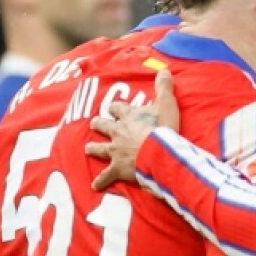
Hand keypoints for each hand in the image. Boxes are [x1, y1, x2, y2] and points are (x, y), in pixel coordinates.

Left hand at [86, 70, 179, 188]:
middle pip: (102, 125)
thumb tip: (164, 69)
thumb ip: (164, 87)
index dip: (116, 107)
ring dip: (93, 148)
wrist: (158, 154)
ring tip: (88, 148)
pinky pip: (106, 176)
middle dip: (99, 124)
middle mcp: (118, 132)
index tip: (114, 108)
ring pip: (99, 148)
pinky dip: (101, 181)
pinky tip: (95, 186)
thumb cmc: (163, 129)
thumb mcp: (167, 104)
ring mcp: (115, 151)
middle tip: (95, 123)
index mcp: (128, 116)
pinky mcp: (117, 169)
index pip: (117, 108)